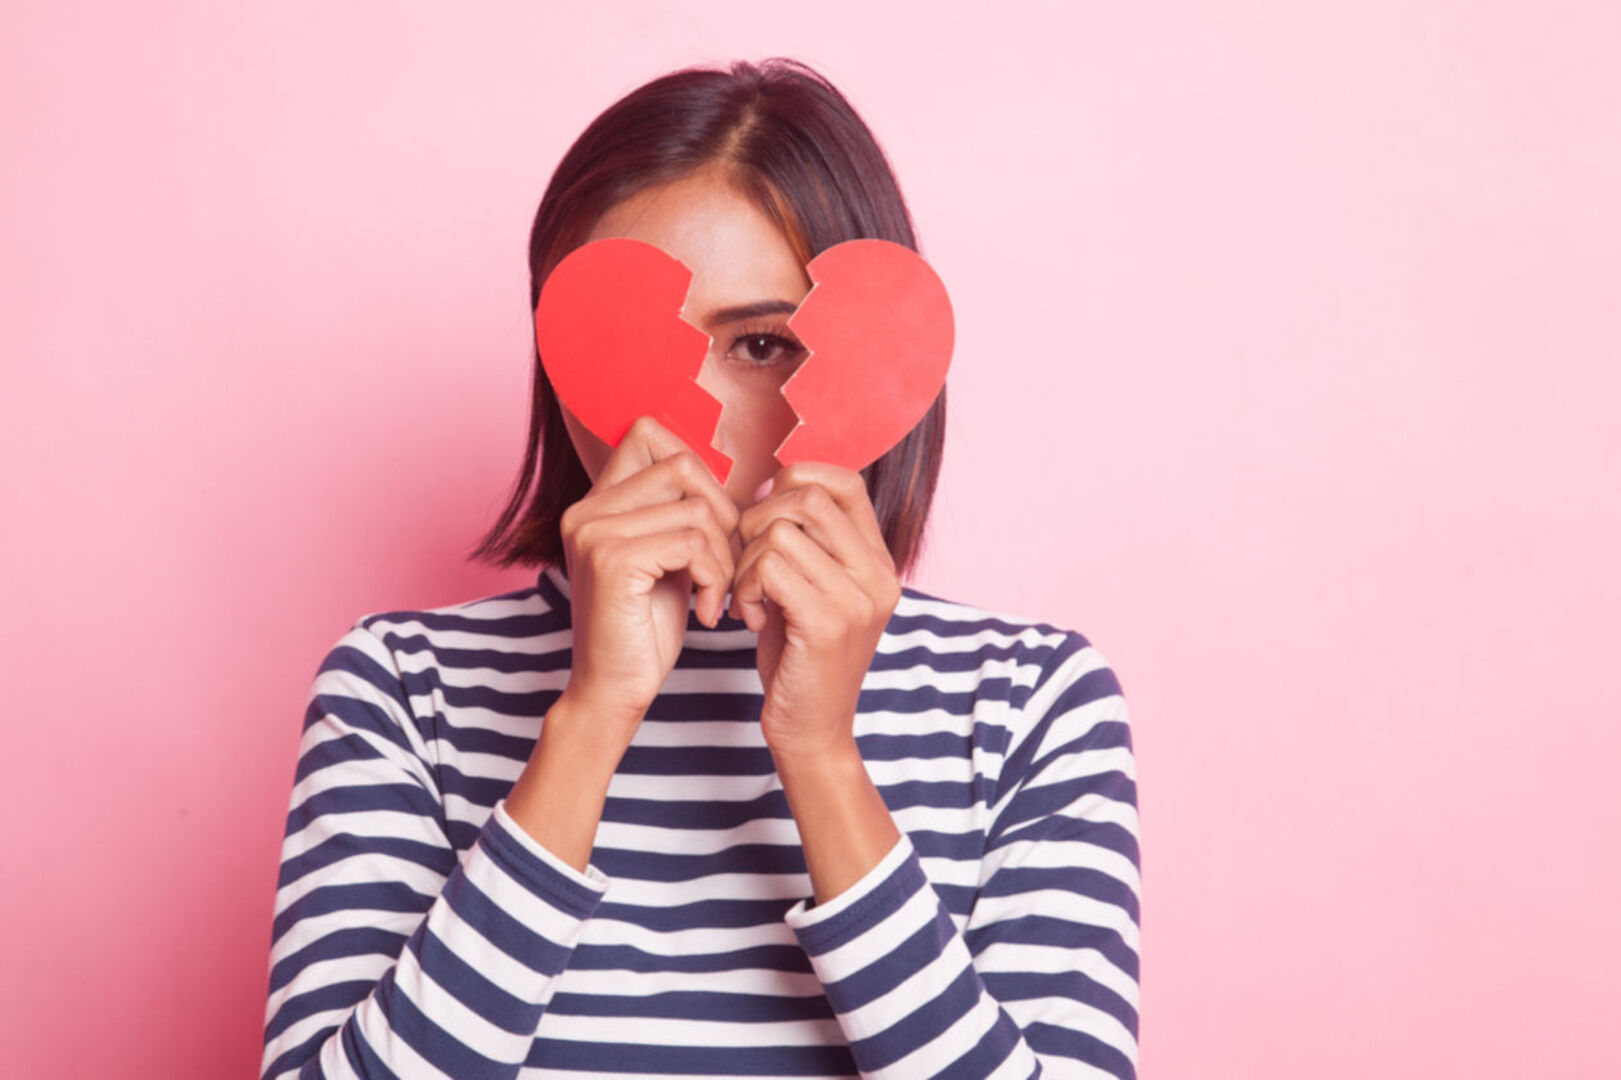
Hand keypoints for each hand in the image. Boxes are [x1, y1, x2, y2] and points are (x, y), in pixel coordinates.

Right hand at [558, 415, 740, 747]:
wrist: (613, 692)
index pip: (648, 431)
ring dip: (724, 557)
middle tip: (724, 565)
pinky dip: (715, 579)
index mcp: (596, 502)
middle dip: (722, 513)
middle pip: (684, 465)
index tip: (714, 522)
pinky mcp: (611, 560)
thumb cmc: (645, 628)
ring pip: (697, 508)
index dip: (697, 468)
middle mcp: (586, 509)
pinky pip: (693, 543)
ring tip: (717, 594)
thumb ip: (677, 510)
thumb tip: (720, 460)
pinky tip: (707, 612)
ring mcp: (594, 532)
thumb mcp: (666, 557)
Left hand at [728, 462, 901, 759]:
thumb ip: (806, 541)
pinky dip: (744, 588)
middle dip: (756, 521)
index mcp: (879, 561)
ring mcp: (858, 598)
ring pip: (778, 532)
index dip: (794, 482)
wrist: (813, 733)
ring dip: (743, 562)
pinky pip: (769, 567)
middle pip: (806, 498)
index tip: (763, 517)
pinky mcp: (828, 622)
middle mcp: (878, 575)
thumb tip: (771, 481)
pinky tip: (747, 619)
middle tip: (745, 563)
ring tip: (747, 598)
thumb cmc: (801, 658)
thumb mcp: (812, 589)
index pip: (844, 481)